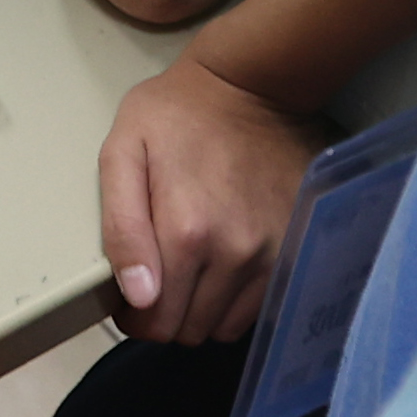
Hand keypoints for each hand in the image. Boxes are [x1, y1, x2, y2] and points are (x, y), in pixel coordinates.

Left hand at [97, 59, 321, 346]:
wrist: (251, 86)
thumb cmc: (177, 115)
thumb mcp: (124, 152)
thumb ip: (121, 228)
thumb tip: (138, 297)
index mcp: (186, 232)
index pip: (155, 323)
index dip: (136, 317)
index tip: (132, 294)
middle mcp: (235, 254)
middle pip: (190, 330)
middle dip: (167, 313)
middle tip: (160, 275)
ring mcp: (271, 256)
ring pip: (225, 327)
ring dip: (203, 309)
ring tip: (193, 267)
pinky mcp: (295, 251)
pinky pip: (259, 309)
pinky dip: (237, 300)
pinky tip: (224, 265)